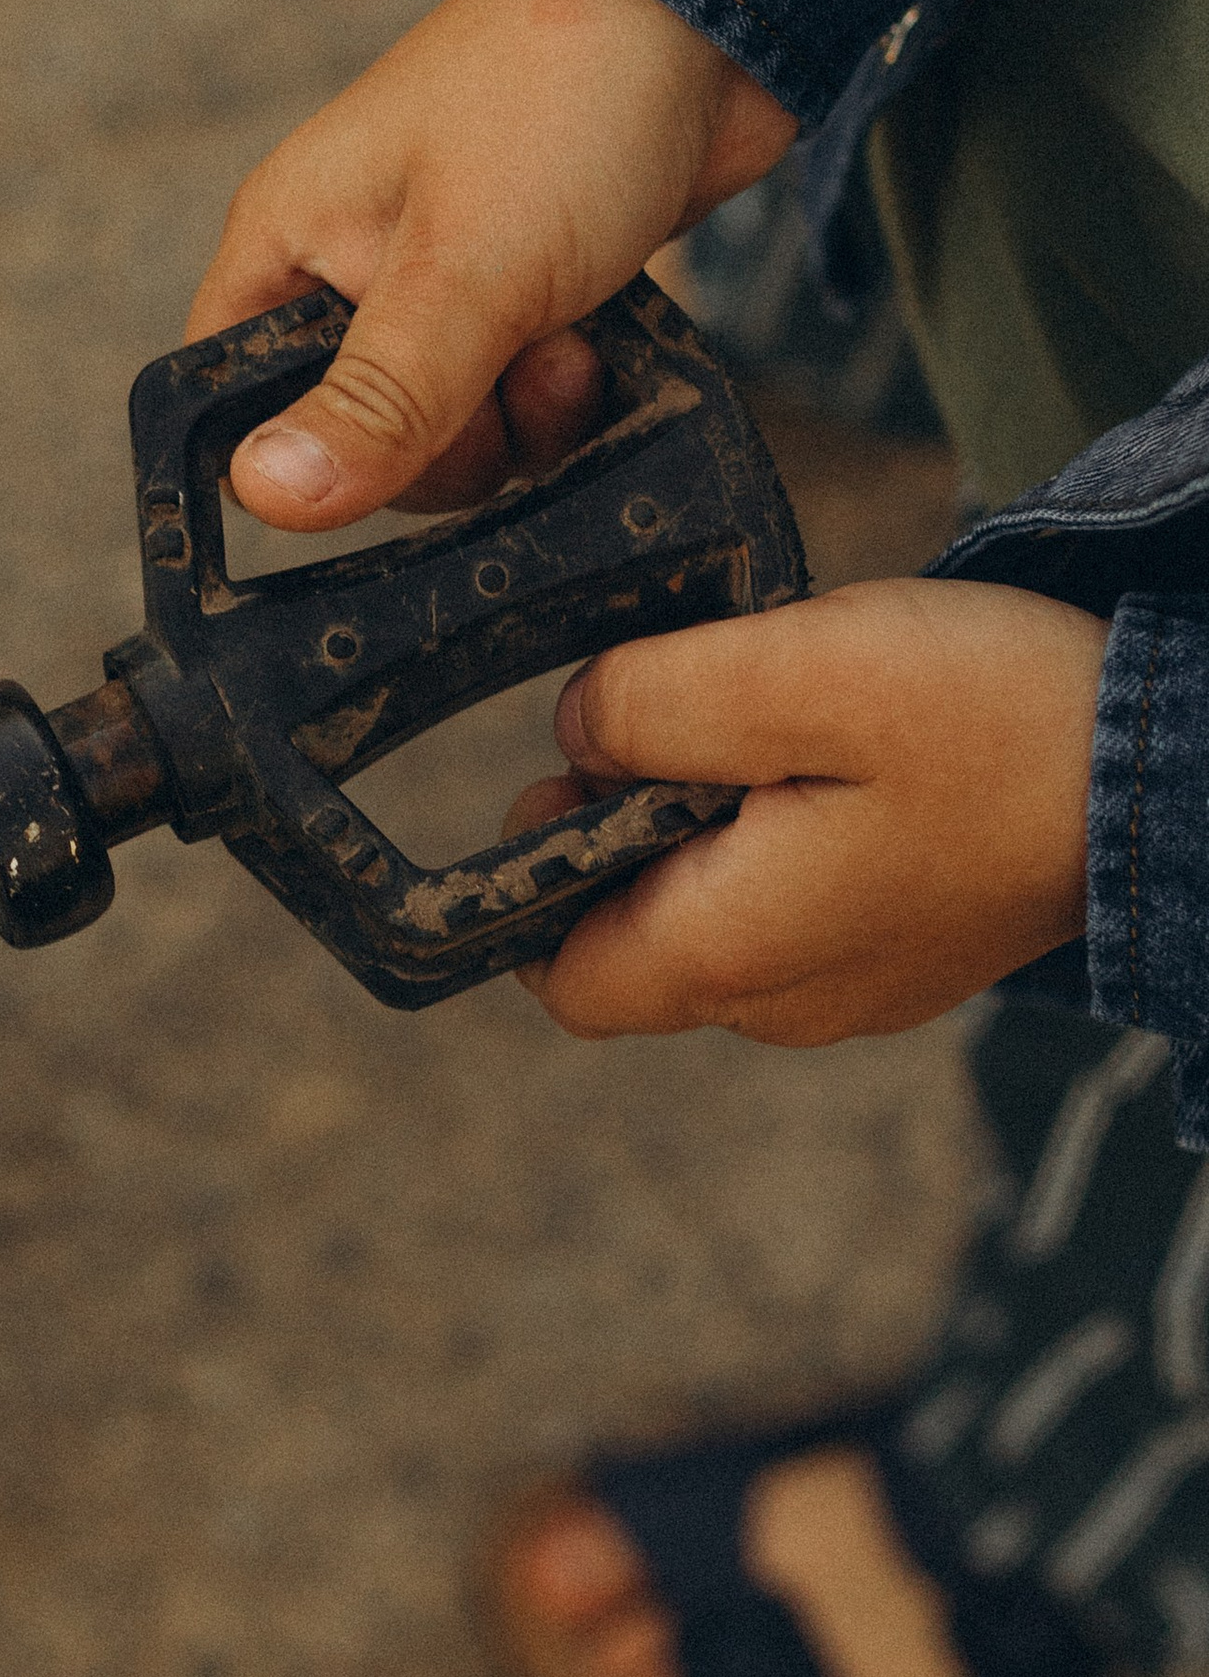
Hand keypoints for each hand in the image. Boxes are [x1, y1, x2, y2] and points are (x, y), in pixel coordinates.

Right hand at [189, 0, 796, 529]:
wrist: (717, 11)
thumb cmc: (561, 97)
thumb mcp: (463, 271)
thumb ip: (375, 398)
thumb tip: (267, 498)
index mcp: (289, 244)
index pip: (228, 400)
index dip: (296, 452)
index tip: (387, 451)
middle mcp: (351, 269)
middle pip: (360, 445)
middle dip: (455, 439)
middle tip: (517, 364)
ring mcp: (445, 284)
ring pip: (459, 437)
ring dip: (530, 418)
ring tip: (575, 336)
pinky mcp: (530, 295)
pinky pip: (527, 402)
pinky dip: (573, 394)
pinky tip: (607, 338)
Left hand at [508, 579, 1107, 1045]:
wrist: (1178, 774)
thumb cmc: (993, 720)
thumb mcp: (800, 672)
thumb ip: (655, 704)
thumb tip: (574, 735)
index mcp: (732, 954)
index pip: (560, 976)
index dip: (533, 872)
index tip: (583, 768)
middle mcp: (782, 1003)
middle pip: (628, 941)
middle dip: (623, 830)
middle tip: (693, 719)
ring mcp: (852, 988)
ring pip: (710, 918)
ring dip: (705, 824)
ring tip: (780, 729)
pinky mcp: (905, 950)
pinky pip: (793, 907)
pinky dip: (782, 834)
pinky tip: (840, 758)